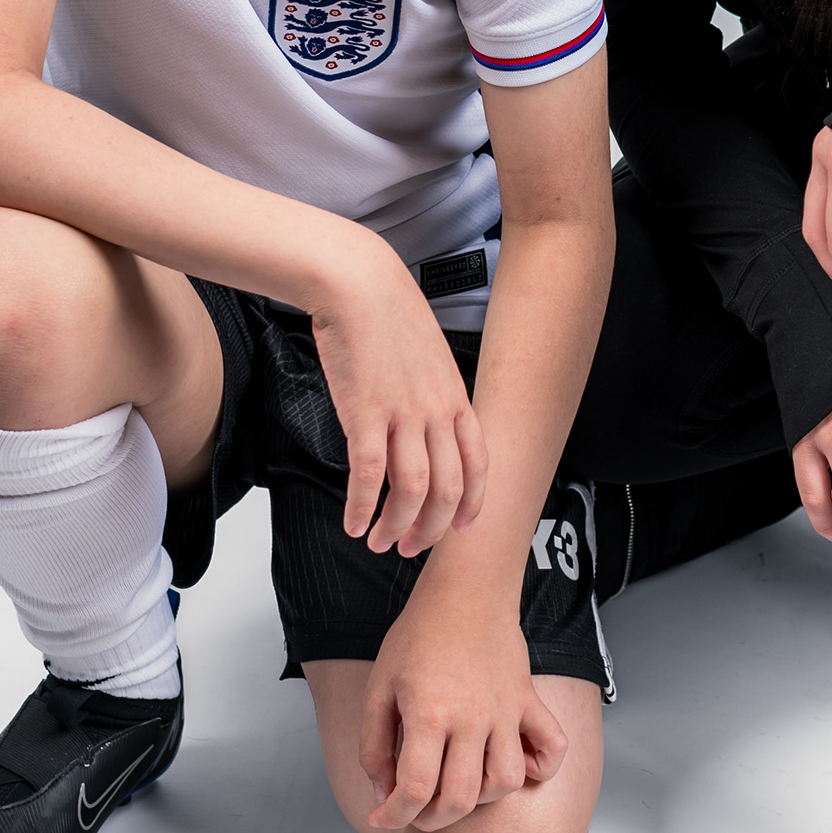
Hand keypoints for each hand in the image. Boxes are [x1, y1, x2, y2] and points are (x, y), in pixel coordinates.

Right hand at [311, 252, 488, 556]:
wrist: (360, 284)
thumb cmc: (389, 314)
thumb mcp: (430, 356)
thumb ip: (434, 395)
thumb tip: (426, 427)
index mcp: (456, 397)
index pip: (479, 464)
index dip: (472, 503)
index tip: (460, 528)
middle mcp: (436, 410)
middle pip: (447, 488)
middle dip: (431, 529)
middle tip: (411, 548)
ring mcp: (403, 413)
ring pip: (411, 489)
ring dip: (396, 526)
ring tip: (379, 542)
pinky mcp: (365, 412)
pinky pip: (368, 474)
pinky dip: (361, 506)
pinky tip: (352, 522)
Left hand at [360, 591, 569, 832]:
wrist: (466, 592)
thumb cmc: (418, 636)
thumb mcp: (379, 688)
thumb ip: (372, 746)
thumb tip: (383, 793)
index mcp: (429, 714)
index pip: (415, 790)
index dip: (394, 815)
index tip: (383, 814)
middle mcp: (472, 718)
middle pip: (460, 799)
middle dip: (430, 818)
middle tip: (415, 807)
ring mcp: (506, 711)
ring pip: (504, 783)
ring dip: (478, 798)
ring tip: (457, 784)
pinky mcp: (528, 701)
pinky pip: (552, 748)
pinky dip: (539, 769)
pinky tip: (513, 763)